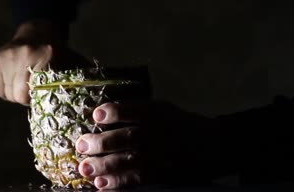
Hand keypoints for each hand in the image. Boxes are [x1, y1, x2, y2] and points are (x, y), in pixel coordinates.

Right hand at [0, 20, 88, 104]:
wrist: (37, 32)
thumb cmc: (56, 53)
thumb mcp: (71, 64)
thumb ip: (77, 81)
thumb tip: (88, 101)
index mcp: (44, 54)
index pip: (31, 94)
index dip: (37, 98)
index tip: (43, 94)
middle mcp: (22, 53)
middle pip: (17, 95)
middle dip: (26, 97)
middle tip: (34, 90)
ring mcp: (5, 56)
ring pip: (6, 93)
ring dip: (16, 93)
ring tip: (25, 83)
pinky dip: (6, 89)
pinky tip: (15, 80)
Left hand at [76, 100, 221, 189]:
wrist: (213, 145)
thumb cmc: (180, 123)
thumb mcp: (163, 108)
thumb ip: (137, 110)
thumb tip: (102, 114)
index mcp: (159, 113)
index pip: (134, 110)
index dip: (114, 112)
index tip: (96, 115)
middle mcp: (161, 134)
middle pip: (129, 138)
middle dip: (102, 142)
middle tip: (81, 145)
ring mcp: (163, 157)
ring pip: (131, 162)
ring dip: (105, 166)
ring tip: (85, 169)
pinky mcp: (164, 176)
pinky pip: (139, 181)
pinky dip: (118, 183)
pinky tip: (101, 184)